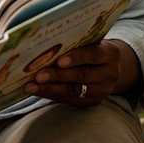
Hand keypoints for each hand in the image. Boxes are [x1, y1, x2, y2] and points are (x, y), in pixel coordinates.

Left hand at [24, 40, 139, 107]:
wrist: (106, 65)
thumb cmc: (90, 47)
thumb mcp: (88, 41)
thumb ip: (74, 42)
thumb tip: (43, 44)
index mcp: (111, 53)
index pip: (95, 54)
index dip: (77, 57)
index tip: (59, 60)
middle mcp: (111, 73)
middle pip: (83, 75)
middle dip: (58, 76)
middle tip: (38, 75)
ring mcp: (104, 90)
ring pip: (75, 91)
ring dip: (51, 88)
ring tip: (31, 86)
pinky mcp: (94, 101)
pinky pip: (71, 100)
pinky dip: (53, 95)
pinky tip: (38, 91)